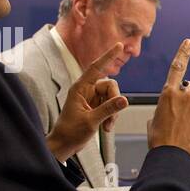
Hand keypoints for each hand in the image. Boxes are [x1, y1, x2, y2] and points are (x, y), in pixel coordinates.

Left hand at [46, 42, 128, 161]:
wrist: (64, 145)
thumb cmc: (71, 132)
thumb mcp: (91, 121)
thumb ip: (108, 109)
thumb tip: (125, 100)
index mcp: (80, 88)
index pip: (96, 68)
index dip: (108, 57)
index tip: (118, 45)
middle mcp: (86, 91)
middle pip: (110, 86)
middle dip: (115, 101)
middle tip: (112, 118)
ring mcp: (92, 99)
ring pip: (112, 97)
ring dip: (113, 112)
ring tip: (107, 127)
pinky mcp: (96, 108)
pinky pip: (111, 106)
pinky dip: (112, 117)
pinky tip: (107, 128)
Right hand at [146, 39, 189, 161]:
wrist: (173, 157)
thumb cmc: (160, 140)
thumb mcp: (154, 120)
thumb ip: (163, 108)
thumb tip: (169, 110)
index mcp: (168, 93)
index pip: (177, 66)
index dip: (184, 52)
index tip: (189, 42)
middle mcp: (185, 95)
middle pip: (189, 89)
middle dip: (186, 99)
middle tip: (181, 117)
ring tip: (185, 130)